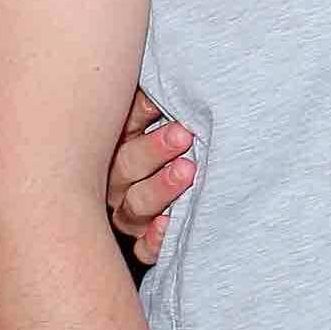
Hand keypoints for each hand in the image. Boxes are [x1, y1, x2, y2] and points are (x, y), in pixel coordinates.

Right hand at [108, 93, 197, 264]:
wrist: (209, 165)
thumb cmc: (194, 136)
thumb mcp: (177, 115)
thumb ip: (162, 100)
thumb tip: (163, 82)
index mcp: (123, 144)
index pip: (122, 130)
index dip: (141, 116)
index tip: (164, 105)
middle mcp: (120, 181)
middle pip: (125, 167)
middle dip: (154, 150)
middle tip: (183, 136)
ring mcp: (132, 213)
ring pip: (133, 206)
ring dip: (159, 189)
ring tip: (187, 171)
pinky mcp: (147, 241)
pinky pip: (144, 247)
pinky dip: (155, 239)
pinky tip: (169, 224)